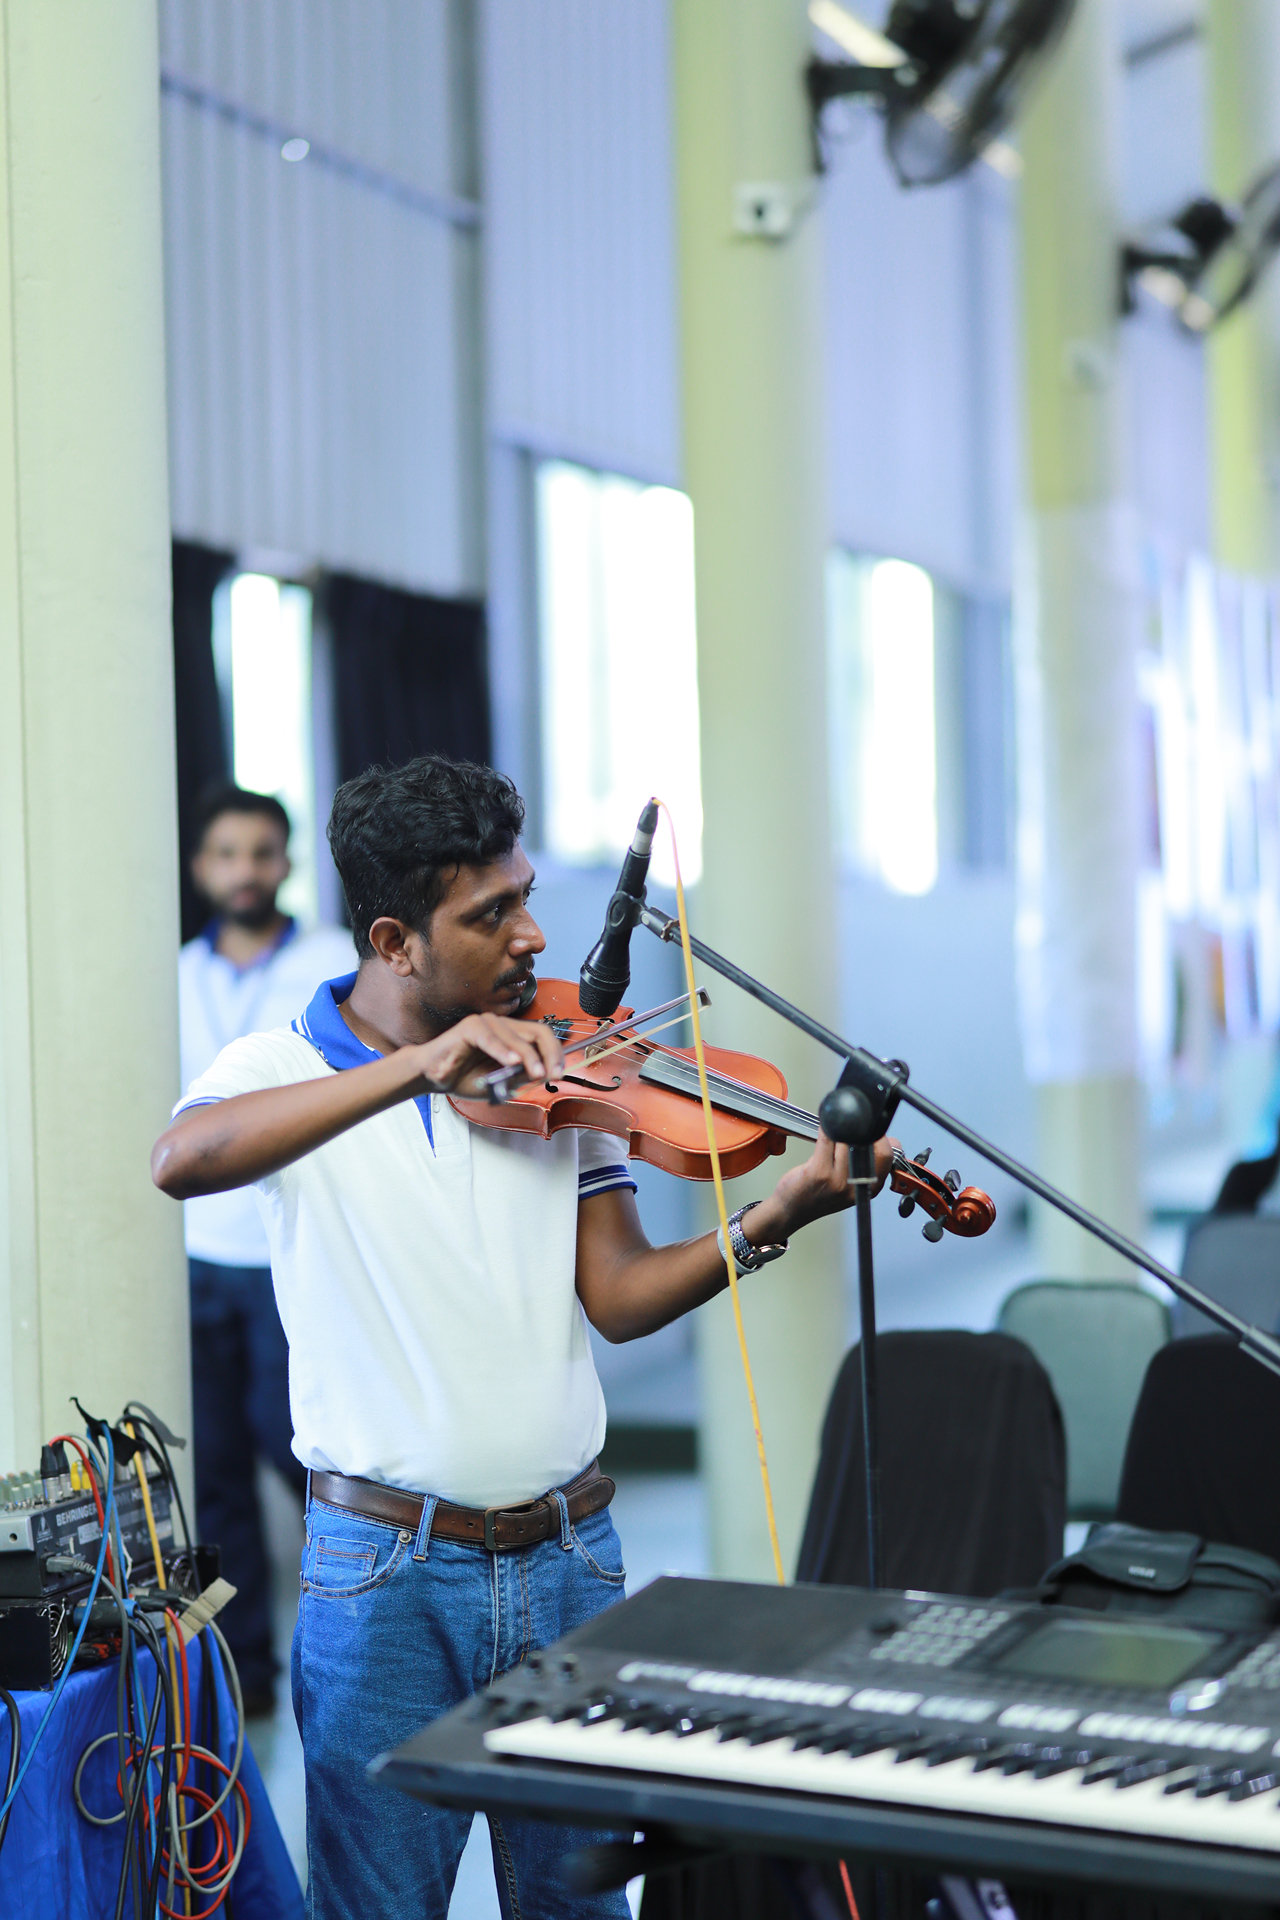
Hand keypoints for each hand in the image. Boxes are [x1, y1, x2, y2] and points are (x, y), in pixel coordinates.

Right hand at [403, 1013, 565, 1096]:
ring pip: (518, 1038)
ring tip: (535, 1074)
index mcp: (512, 1036)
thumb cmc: (463, 1076)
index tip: (560, 1072)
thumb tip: (544, 1073)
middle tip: (553, 1073)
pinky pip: (491, 1038)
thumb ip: (520, 1076)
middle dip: (550, 1054)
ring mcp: (487, 1023)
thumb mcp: (500, 1082)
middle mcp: (503, 1026)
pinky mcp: (470, 1026)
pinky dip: (502, 1051)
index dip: (556, 1054)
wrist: (433, 1077)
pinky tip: (511, 1062)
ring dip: (529, 1058)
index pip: (543, 1038)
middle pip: (538, 1032)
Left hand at [744, 1130, 900, 1244]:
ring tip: (832, 1132)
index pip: (887, 1155)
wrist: (791, 1211)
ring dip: (838, 1129)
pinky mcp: (819, 1172)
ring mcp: (838, 1180)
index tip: (870, 1129)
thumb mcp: (852, 1186)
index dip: (881, 1137)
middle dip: (858, 1129)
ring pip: (846, 1138)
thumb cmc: (819, 1196)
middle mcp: (857, 1186)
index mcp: (870, 1188)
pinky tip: (823, 1128)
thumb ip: (867, 1165)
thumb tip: (882, 1138)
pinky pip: (827, 1138)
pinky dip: (825, 1128)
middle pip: (867, 1143)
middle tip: (848, 1128)